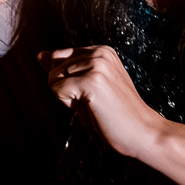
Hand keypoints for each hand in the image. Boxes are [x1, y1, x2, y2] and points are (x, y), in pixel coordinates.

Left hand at [41, 45, 164, 159]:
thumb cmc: (115, 115)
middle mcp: (99, 52)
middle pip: (52, 68)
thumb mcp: (85, 87)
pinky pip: (56, 90)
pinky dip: (69, 105)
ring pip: (52, 78)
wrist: (144, 134)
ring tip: (96, 105)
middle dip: (67, 91)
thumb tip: (40, 54)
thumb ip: (62, 69)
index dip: (69, 82)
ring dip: (68, 98)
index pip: (58, 58)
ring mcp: (97, 65)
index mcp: (101, 51)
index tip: (95, 93)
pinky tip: (93, 108)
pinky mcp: (92, 80)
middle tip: (96, 103)